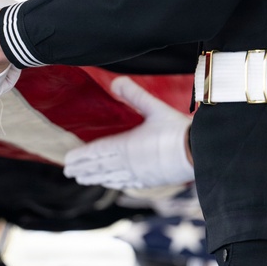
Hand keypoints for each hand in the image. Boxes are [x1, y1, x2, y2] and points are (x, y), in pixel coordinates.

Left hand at [64, 77, 193, 188]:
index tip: (67, 160)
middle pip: (100, 167)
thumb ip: (134, 94)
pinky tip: (112, 184)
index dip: (81, 157)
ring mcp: (138, 173)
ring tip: (83, 179)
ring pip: (111, 177)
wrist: (199, 153)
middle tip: (69, 172)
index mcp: (125, 146)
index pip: (97, 152)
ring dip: (95, 178)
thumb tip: (116, 81)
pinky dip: (114, 183)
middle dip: (83, 169)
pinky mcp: (150, 181)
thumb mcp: (154, 108)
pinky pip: (126, 183)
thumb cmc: (177, 130)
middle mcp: (128, 162)